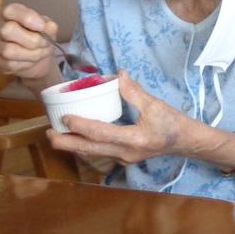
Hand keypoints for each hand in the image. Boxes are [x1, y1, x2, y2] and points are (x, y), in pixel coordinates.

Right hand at [0, 2, 58, 81]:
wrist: (33, 57)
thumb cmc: (37, 36)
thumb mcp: (46, 29)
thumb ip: (49, 26)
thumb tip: (51, 27)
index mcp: (7, 13)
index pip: (10, 11)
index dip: (27, 18)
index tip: (41, 26)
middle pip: (8, 30)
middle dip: (32, 39)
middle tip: (44, 43)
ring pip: (8, 50)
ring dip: (31, 54)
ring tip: (40, 53)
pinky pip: (9, 64)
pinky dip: (26, 64)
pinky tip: (31, 60)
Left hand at [48, 70, 192, 165]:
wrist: (185, 142)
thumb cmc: (172, 123)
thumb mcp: (155, 105)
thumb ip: (135, 91)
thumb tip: (119, 75)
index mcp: (134, 139)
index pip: (100, 134)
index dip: (81, 126)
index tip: (66, 118)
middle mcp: (125, 152)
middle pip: (89, 150)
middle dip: (65, 143)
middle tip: (49, 133)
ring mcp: (123, 158)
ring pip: (92, 154)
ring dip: (72, 145)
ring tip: (57, 134)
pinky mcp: (123, 158)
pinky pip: (99, 153)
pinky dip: (85, 145)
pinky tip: (77, 138)